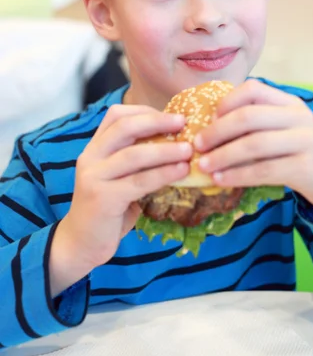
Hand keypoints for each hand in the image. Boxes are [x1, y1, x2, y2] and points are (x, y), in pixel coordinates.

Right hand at [50, 104, 191, 295]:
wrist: (81, 243)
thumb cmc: (109, 207)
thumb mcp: (120, 176)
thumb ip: (138, 159)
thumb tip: (179, 142)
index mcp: (95, 147)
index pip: (116, 115)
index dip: (145, 112)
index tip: (172, 116)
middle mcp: (90, 157)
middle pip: (124, 127)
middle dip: (156, 122)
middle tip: (183, 122)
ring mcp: (94, 177)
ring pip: (133, 154)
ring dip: (165, 150)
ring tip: (188, 149)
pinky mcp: (103, 198)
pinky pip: (139, 181)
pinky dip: (163, 174)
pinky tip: (181, 172)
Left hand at [194, 80, 312, 214]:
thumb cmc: (305, 153)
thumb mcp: (287, 129)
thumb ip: (260, 124)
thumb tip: (211, 130)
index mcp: (289, 102)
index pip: (253, 90)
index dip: (226, 102)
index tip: (208, 118)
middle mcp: (298, 116)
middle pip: (248, 117)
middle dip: (217, 131)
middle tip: (197, 144)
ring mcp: (304, 140)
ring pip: (254, 144)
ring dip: (223, 156)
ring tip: (203, 165)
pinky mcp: (305, 167)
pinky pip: (263, 170)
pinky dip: (237, 175)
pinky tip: (220, 180)